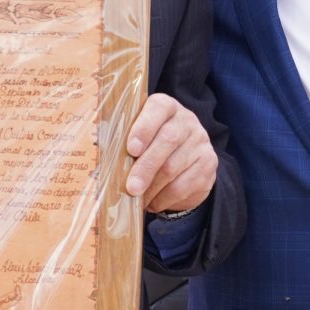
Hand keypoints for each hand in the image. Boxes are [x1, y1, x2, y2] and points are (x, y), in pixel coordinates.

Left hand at [124, 95, 215, 214]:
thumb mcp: (139, 138)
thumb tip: (100, 158)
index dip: (144, 128)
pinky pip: (184, 185)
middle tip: (131, 187)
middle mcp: (187, 120)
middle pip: (167, 140)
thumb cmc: (150, 146)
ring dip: (152, 187)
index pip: (158, 108)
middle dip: (146, 166)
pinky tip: (153, 202)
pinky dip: (164, 198)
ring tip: (137, 198)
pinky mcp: (209, 164)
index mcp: (166, 107)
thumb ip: (124, 140)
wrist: (186, 162)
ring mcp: (200, 142)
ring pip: (174, 167)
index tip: (131, 149)